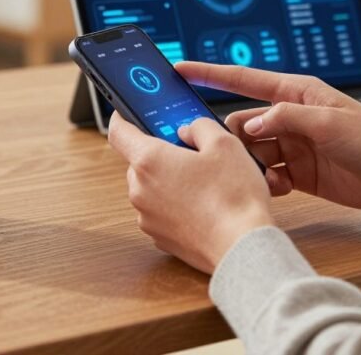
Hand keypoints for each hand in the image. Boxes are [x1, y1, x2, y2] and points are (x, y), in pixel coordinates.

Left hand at [109, 112, 272, 273]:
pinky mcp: (159, 237)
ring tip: (204, 183)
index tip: (124, 114)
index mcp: (149, 161)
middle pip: (139, 162)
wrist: (242, 247)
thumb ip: (199, 127)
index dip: (120, 118)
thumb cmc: (234, 197)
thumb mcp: (225, 143)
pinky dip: (175, 205)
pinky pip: (161, 211)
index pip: (118, 132)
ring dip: (169, 181)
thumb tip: (188, 130)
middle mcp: (140, 190)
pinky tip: (203, 206)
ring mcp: (147, 217)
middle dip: (161, 154)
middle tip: (190, 153)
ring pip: (151, 188)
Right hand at [176, 62, 360, 211]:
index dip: (209, 74)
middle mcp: (289, 117)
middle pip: (240, 124)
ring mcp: (292, 146)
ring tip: (269, 176)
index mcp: (296, 94)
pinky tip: (280, 188)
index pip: (243, 80)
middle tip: (237, 156)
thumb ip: (287, 119)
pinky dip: (266, 183)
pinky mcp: (297, 172)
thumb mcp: (331, 124)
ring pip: (250, 152)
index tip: (179, 70)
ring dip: (251, 166)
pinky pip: (266, 175)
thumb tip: (250, 122)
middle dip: (233, 140)